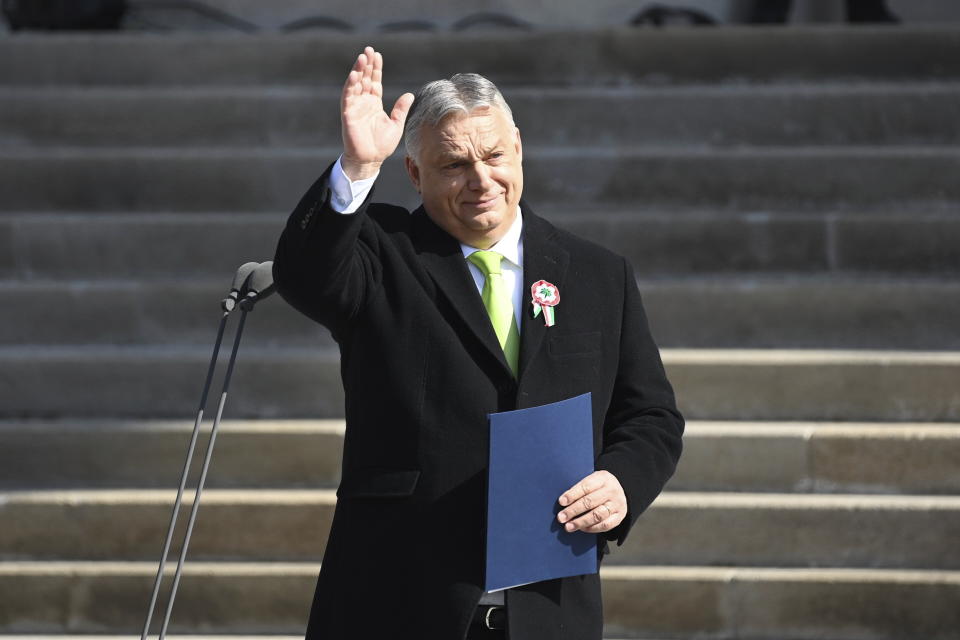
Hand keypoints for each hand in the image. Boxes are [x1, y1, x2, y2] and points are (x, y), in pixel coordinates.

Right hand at [340, 46, 414, 180]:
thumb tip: (409, 94)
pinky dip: (351, 86)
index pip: (374, 81)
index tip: (378, 55)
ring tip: (362, 58)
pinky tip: (354, 75)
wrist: (371, 160)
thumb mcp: (396, 124)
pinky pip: (348, 97)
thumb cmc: (382, 145)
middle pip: (364, 79)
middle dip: (366, 64)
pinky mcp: (348, 114)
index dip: (376, 69)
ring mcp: (355, 107)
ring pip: (355, 84)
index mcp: (374, 103)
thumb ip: (401, 109)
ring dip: (358, 71)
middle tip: (368, 50)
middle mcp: (364, 102)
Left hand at [557, 470, 626, 533]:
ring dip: (581, 522)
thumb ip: (580, 488)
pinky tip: (582, 528)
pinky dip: (592, 528)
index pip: (586, 487)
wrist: (618, 492)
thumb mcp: (592, 480)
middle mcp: (612, 490)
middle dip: (573, 511)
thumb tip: (563, 502)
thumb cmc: (599, 486)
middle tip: (561, 517)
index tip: (561, 502)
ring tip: (569, 526)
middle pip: (590, 502)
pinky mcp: (619, 517)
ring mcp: (617, 504)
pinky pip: (605, 525)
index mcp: (603, 478)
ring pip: (597, 515)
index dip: (572, 495)